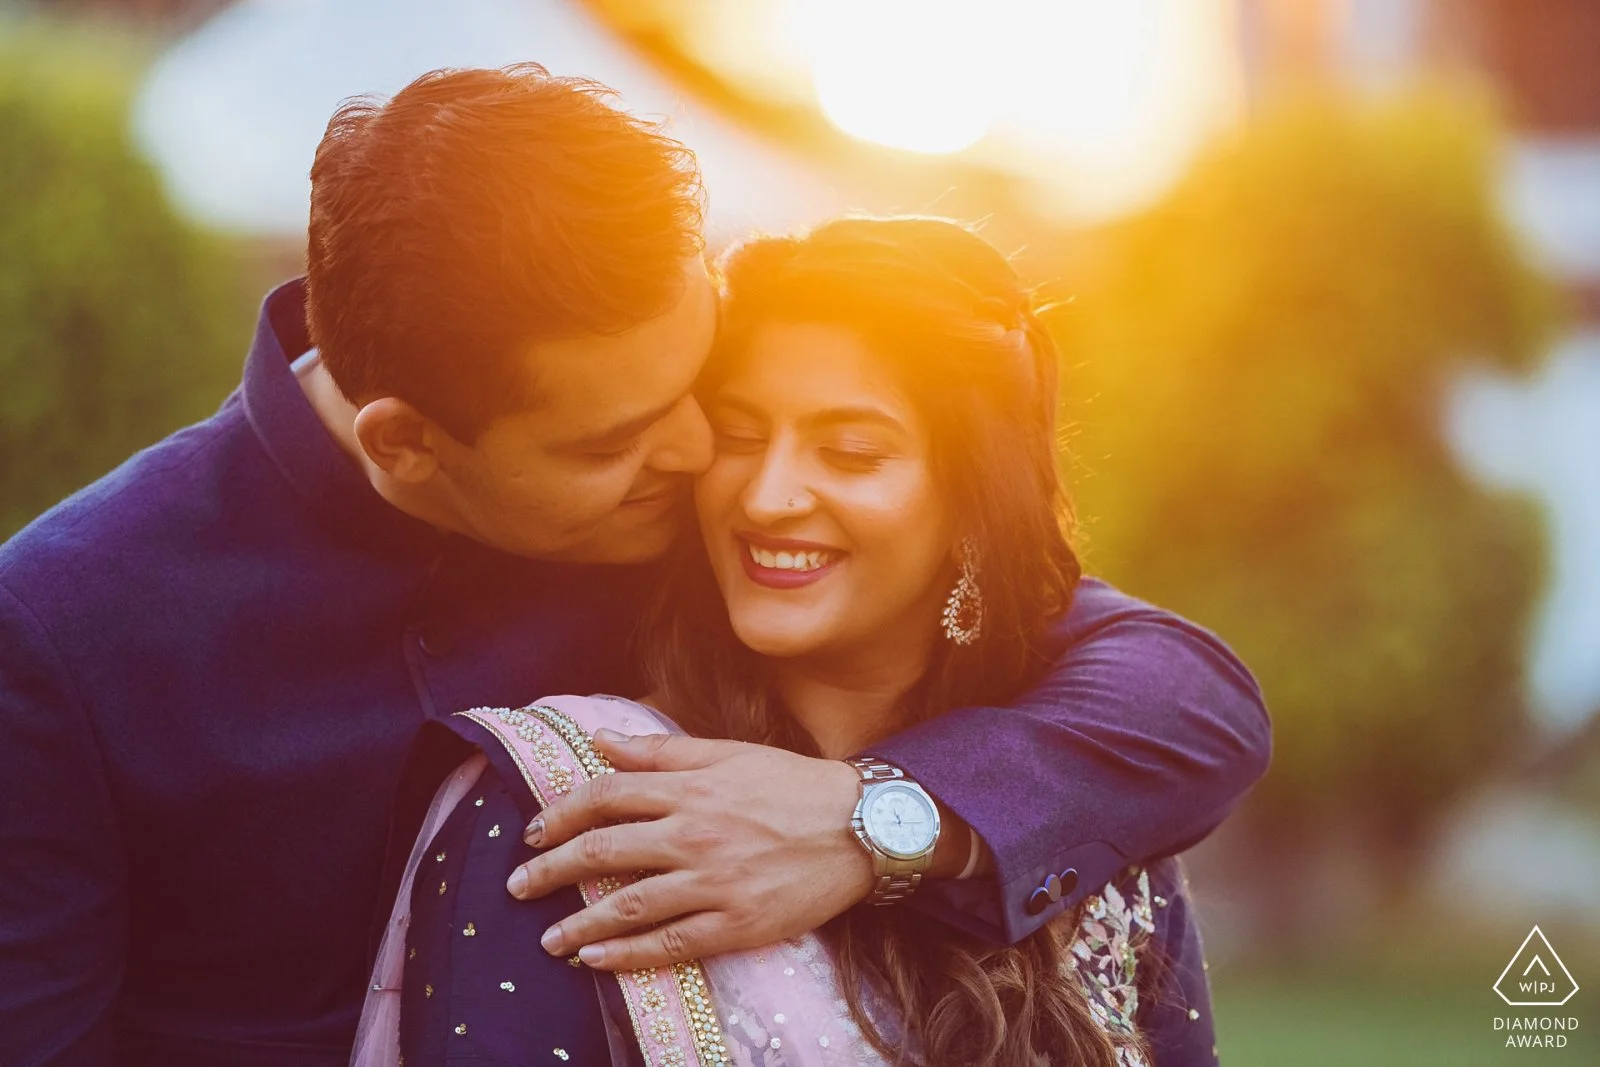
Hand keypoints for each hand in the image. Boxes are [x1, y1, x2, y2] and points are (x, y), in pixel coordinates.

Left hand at [505, 731, 871, 969]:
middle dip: (552, 869)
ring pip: (630, 904)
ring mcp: (715, 882)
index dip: (561, 814)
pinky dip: (628, 955)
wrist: (863, 828)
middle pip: (605, 850)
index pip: (607, 796)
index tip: (532, 831)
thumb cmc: (794, 786)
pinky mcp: (736, 923)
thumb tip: (600, 739)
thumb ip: (661, 752)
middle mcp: (695, 834)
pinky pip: (671, 943)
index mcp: (691, 788)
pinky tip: (597, 961)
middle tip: (518, 886)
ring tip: (549, 941)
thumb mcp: (729, 753)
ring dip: (580, 923)